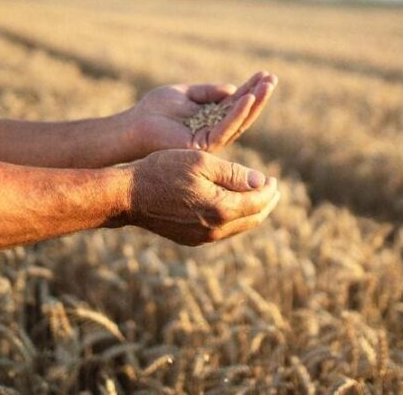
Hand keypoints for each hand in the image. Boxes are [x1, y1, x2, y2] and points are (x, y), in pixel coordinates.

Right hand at [123, 149, 279, 245]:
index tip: (273, 178)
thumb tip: (262, 182)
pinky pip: (223, 231)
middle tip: (273, 189)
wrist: (129, 195)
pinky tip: (232, 206)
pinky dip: (234, 218)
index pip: (258, 202)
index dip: (269, 189)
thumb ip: (234, 173)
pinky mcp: (192, 239)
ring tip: (257, 197)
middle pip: (253, 219)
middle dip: (266, 203)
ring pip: (239, 227)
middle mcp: (215, 229)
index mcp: (221, 209)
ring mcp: (202, 238)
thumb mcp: (202, 162)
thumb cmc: (163, 171)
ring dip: (251, 212)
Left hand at [131, 71, 276, 153]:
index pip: (236, 103)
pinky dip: (237, 113)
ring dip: (254, 103)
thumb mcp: (185, 93)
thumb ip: (208, 91)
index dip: (250, 89)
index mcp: (210, 119)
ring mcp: (210, 140)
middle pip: (243, 113)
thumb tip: (232, 89)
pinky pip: (225, 128)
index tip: (264, 74)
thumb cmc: (155, 109)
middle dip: (259, 96)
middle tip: (273, 78)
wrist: (134, 125)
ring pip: (239, 121)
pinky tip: (248, 98)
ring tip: (267, 85)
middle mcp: (214, 131)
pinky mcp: (204, 145)